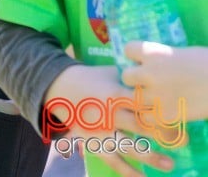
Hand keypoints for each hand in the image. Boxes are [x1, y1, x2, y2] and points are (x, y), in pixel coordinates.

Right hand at [43, 64, 174, 174]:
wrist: (58, 87)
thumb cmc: (88, 77)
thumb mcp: (109, 72)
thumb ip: (129, 80)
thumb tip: (151, 82)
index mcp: (116, 93)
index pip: (143, 103)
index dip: (160, 110)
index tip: (176, 115)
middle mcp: (110, 114)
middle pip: (141, 126)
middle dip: (162, 135)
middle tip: (181, 141)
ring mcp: (102, 131)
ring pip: (129, 147)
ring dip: (151, 157)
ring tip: (169, 165)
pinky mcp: (94, 143)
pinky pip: (113, 161)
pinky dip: (129, 172)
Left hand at [123, 42, 207, 122]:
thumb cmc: (204, 63)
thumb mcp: (177, 53)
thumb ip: (158, 58)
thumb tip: (144, 63)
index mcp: (154, 52)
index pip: (128, 50)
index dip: (135, 55)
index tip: (143, 60)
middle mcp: (150, 72)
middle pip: (126, 76)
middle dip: (134, 79)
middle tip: (146, 82)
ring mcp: (157, 95)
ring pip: (133, 99)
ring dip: (140, 99)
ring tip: (152, 99)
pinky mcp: (166, 115)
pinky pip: (145, 119)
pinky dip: (150, 117)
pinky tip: (160, 112)